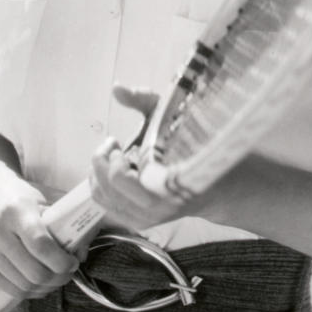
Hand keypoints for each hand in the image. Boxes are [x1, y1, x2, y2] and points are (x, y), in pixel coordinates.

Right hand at [0, 174, 79, 299]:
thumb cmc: (23, 200)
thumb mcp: (45, 202)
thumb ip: (67, 224)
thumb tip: (81, 254)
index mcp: (16, 210)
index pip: (40, 244)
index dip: (62, 261)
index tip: (74, 262)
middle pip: (34, 271)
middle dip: (58, 278)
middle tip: (68, 272)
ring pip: (24, 286)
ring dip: (47, 287)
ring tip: (56, 277)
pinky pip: (12, 290)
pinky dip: (31, 292)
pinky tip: (40, 283)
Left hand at [89, 86, 186, 233]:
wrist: (214, 186)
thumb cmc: (190, 146)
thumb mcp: (172, 117)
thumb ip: (145, 100)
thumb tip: (117, 88)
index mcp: (165, 183)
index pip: (120, 178)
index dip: (112, 159)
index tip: (118, 143)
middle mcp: (155, 207)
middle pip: (106, 187)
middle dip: (101, 161)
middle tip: (112, 145)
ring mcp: (145, 219)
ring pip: (102, 197)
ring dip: (98, 172)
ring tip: (112, 156)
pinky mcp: (137, 222)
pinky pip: (106, 206)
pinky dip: (100, 185)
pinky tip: (112, 170)